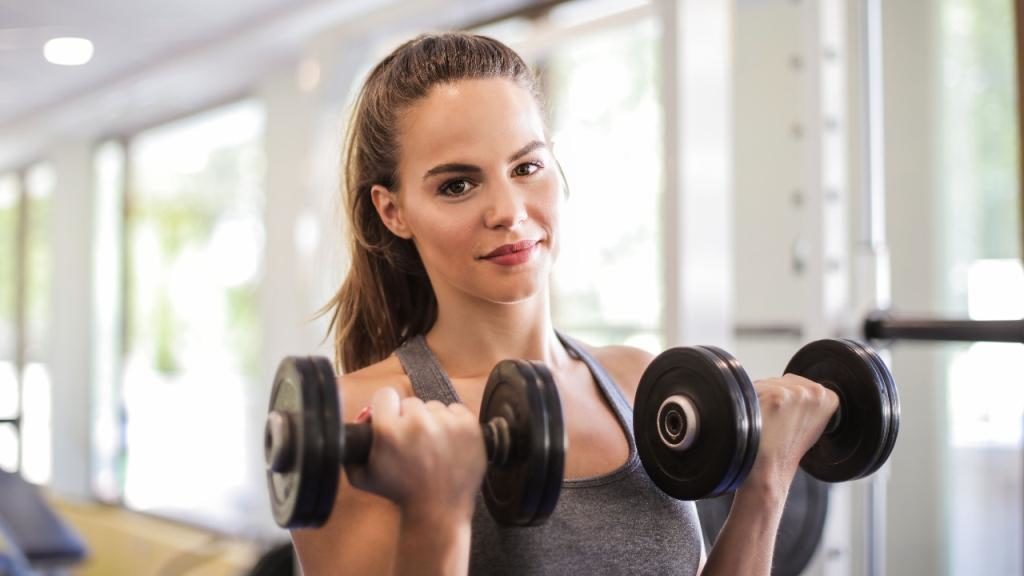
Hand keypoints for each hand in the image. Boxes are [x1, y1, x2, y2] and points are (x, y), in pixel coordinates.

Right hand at [346, 388, 486, 521]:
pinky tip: (448, 444)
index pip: (385, 395)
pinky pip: (456, 410)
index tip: (391, 420)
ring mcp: (447, 424)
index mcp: (389, 431)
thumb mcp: (362, 475)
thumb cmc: (399, 494)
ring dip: (432, 422)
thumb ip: (351, 448)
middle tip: (412, 442)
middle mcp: (418, 423)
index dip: (387, 408)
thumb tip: (358, 421)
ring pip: (434, 407)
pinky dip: (453, 423)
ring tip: (432, 448)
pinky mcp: (469, 426)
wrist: (437, 511)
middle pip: (411, 403)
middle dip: (409, 419)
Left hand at [746, 375, 838, 494]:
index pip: (801, 384)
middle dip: (776, 396)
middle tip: (776, 422)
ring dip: (762, 397)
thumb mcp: (812, 424)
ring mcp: (794, 393)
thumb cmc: (786, 450)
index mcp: (828, 398)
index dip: (790, 400)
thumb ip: (808, 401)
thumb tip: (794, 386)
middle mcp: (814, 392)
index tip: (787, 417)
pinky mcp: (774, 396)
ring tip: (767, 422)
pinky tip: (757, 420)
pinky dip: (750, 403)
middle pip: (784, 381)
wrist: (770, 469)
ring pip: (768, 383)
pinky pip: (754, 389)